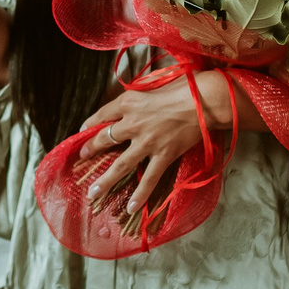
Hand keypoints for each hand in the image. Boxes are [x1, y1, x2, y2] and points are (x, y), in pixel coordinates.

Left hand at [76, 74, 231, 225]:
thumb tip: (133, 97)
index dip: (91, 122)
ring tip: (93, 193)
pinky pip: (149, 179)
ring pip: (120, 165)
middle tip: (82, 156)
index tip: (83, 130)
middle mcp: (133, 123)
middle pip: (106, 138)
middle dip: (91, 149)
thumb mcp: (154, 81)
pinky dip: (140, 194)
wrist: (205, 100)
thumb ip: (140, 92)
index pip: (103, 114)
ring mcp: (147, 142)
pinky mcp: (163, 155)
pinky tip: (131, 208)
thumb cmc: (184, 85)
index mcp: (129, 102)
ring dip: (105, 180)